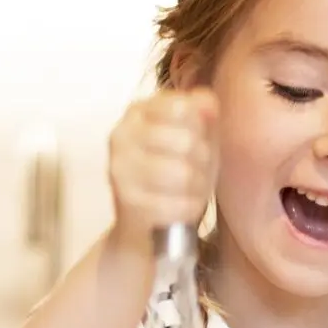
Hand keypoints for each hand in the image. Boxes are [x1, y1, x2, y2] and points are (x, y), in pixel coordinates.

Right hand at [105, 89, 217, 256]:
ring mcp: (120, 172)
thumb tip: (207, 106)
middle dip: (204, 159)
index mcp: (138, 112)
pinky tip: (184, 205)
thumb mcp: (195, 133)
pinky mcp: (128, 205)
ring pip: (183, 174)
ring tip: (194, 187)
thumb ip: (202, 110)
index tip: (198, 138)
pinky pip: (180, 205)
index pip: (182, 108)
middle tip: (199, 168)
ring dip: (199, 185)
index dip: (202, 127)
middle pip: (186, 142)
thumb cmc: (175, 168)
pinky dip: (191, 208)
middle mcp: (121, 137)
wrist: (148, 222)